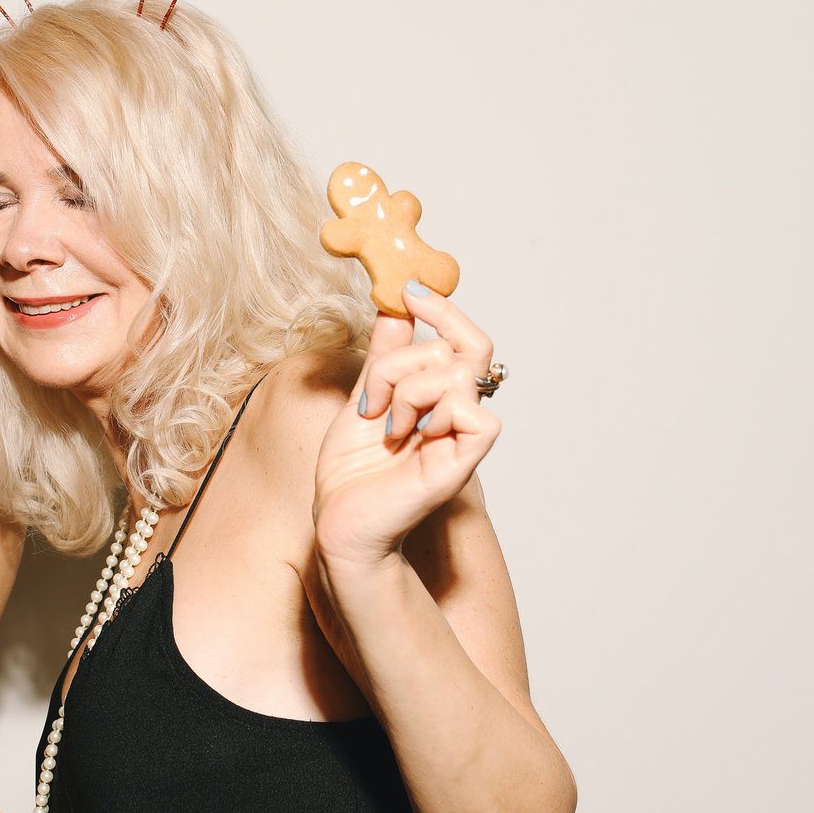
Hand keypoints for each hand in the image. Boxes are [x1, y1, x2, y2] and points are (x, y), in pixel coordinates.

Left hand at [312, 286, 500, 568]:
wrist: (339, 520)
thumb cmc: (351, 473)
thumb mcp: (362, 397)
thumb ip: (385, 355)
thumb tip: (396, 309)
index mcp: (438, 396)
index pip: (464, 339)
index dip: (444, 310)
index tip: (410, 293)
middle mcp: (457, 411)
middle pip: (462, 346)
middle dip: (404, 358)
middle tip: (374, 393)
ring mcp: (463, 435)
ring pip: (457, 372)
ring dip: (406, 389)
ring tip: (385, 424)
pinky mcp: (464, 459)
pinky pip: (474, 411)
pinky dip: (434, 413)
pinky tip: (409, 436)